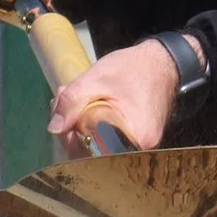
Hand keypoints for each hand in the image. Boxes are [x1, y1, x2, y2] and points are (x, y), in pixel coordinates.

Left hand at [47, 38, 182, 154]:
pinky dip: (95, 126)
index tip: (63, 119)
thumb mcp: (96, 79)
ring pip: (101, 146)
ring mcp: (142, 146)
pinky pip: (110, 140)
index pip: (95, 154)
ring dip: (82, 127)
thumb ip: (72, 102)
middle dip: (74, 131)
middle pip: (97, 152)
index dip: (72, 140)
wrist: (162, 61)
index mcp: (136, 138)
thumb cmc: (133, 68)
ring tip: (75, 102)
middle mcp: (143, 149)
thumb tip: (54, 129)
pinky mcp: (138, 139)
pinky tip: (86, 108)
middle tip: (63, 104)